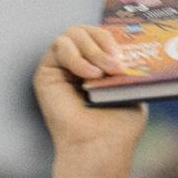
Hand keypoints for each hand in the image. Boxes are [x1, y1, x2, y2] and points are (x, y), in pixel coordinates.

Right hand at [34, 27, 147, 162]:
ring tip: (103, 73)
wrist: (99, 147)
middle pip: (88, 30)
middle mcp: (77, 65)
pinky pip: (60, 45)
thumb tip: (132, 41)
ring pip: (74, 34)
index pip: (103, 35)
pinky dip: (77, 57)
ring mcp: (60, 69)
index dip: (114, 37)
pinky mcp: (45, 74)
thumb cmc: (118, 127)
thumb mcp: (131, 87)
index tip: (127, 55)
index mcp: (98, 67)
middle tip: (116, 65)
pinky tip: (89, 76)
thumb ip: (127, 62)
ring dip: (93, 50)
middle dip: (104, 42)